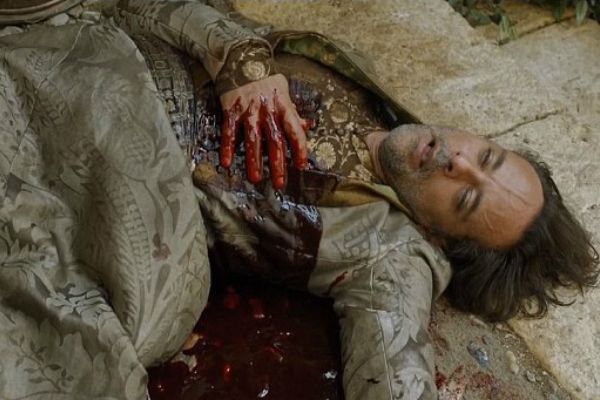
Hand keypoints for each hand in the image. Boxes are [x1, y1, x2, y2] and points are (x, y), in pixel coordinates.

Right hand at [219, 74, 309, 188]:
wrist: (241, 58)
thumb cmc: (265, 77)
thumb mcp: (284, 90)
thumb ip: (294, 111)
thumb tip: (307, 126)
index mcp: (283, 106)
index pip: (295, 131)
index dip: (300, 149)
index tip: (302, 165)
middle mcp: (267, 111)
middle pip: (275, 141)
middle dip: (278, 163)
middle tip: (280, 182)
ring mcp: (248, 111)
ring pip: (253, 140)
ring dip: (254, 161)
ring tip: (256, 178)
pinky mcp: (231, 110)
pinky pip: (229, 132)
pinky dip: (227, 147)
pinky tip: (226, 162)